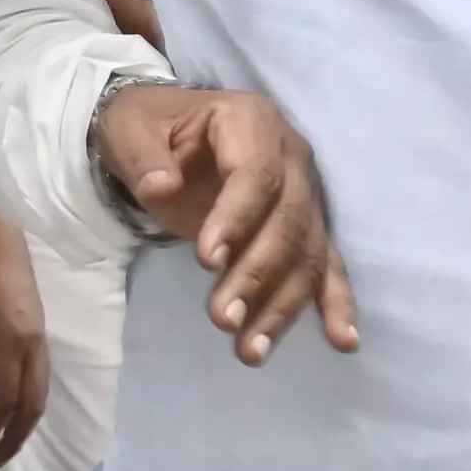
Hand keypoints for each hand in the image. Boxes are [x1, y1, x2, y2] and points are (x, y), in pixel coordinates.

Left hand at [0, 193, 50, 466]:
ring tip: (6, 441)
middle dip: (16, 435)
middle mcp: (34, 341)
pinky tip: (15, 406)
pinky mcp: (37, 324)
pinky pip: (40, 373)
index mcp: (12, 337)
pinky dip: (30, 398)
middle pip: (33, 401)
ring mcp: (40, 332)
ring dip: (26, 420)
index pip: (6, 397)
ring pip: (41, 389)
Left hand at [95, 83, 358, 365]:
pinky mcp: (308, 227)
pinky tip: (343, 340)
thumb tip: (161, 187)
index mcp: (251, 120)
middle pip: (287, 222)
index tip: (207, 261)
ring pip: (307, 254)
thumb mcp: (128, 129)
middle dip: (256, 275)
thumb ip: (142, 156)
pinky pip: (327, 266)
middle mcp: (291, 156)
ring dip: (282, 305)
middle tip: (221, 319)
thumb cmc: (147, 127)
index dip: (237, 219)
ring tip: (250, 350)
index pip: (255, 174)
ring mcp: (306, 193)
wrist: (167, 130)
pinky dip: (336, 304)